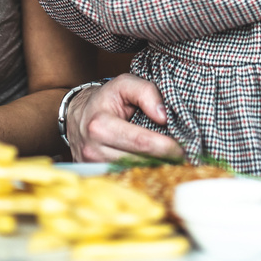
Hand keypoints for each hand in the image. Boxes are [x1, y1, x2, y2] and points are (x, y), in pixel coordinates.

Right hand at [65, 74, 183, 162]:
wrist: (76, 114)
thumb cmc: (105, 98)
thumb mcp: (124, 84)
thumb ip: (147, 92)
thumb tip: (164, 116)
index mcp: (100, 125)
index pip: (140, 142)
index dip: (166, 147)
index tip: (184, 149)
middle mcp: (93, 149)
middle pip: (138, 161)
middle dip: (164, 160)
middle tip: (184, 158)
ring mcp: (92, 165)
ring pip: (132, 172)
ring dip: (154, 168)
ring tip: (171, 161)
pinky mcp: (94, 173)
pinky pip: (123, 176)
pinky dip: (141, 172)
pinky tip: (153, 166)